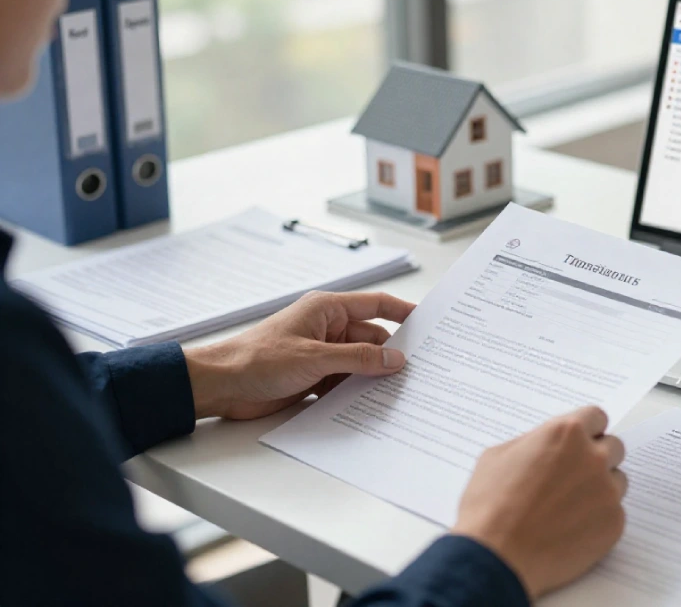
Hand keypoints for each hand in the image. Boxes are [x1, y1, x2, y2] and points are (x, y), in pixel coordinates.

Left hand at [184, 291, 415, 419]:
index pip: (376, 305)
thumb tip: (395, 360)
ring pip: (360, 364)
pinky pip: (345, 382)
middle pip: (372, 339)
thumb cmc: (257, 359)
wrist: (220, 385)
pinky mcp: (313, 377)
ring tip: (399, 393)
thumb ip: (358, 360)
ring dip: (373, 378)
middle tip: (418, 371)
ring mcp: (321, 354)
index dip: (404, 312)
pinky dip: (356, 392)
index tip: (429, 324)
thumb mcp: (314, 358)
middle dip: (391, 356)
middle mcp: (327, 328)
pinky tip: (371, 405)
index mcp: (327, 309)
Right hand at [451, 406, 627, 598]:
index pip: (596, 417)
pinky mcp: (614, 523)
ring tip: (569, 507)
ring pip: (617, 481)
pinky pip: (614, 513)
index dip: (587, 430)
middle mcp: (593, 458)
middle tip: (574, 476)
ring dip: (600, 487)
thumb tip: (545, 445)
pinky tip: (571, 529)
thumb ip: (533, 442)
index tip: (581, 442)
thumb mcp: (499, 456)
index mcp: (566, 434)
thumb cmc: (490, 506)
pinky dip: (597, 518)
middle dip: (596, 457)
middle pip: (613, 447)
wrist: (497, 557)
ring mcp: (607, 492)